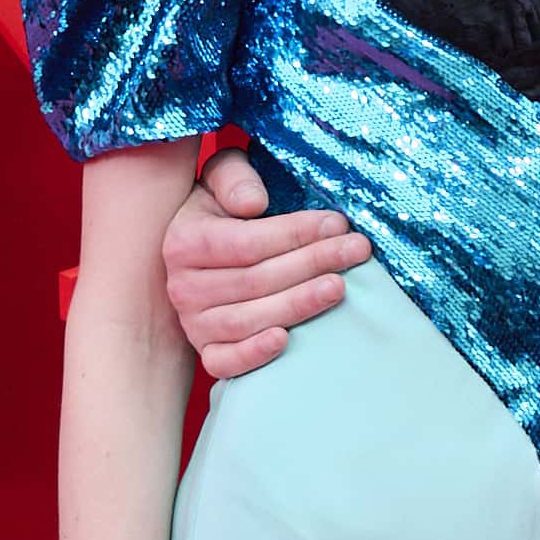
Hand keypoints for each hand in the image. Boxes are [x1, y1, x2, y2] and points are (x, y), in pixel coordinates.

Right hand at [162, 147, 369, 379]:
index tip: (337, 224)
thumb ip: (234, 177)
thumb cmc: (222, 213)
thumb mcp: (222, 179)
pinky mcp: (206, 353)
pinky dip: (254, 354)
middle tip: (356, 250)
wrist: (201, 257)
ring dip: (298, 304)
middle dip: (312, 262)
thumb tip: (253, 203)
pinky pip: (225, 363)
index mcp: (185, 241)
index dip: (295, 234)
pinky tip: (286, 340)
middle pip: (256, 280)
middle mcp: (183, 286)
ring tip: (339, 287)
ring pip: (248, 320)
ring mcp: (193, 323)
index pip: (247, 242)